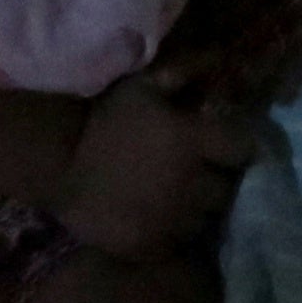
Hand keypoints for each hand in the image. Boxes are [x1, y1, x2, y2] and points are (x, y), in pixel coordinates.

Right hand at [51, 74, 253, 260]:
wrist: (58, 167)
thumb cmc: (103, 121)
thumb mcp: (142, 87)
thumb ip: (185, 71)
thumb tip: (222, 56)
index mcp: (193, 143)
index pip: (243, 149)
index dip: (234, 146)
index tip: (221, 144)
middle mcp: (191, 185)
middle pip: (227, 189)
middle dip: (217, 179)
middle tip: (199, 172)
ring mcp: (173, 220)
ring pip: (206, 219)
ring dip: (198, 208)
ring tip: (178, 197)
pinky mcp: (154, 246)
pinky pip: (180, 242)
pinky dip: (175, 231)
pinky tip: (158, 216)